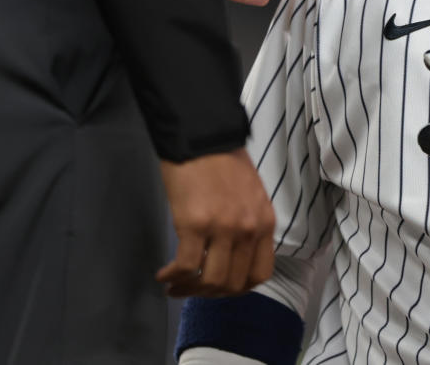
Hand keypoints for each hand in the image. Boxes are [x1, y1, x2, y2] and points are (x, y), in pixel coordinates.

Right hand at [157, 149, 275, 296]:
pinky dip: (173, 277)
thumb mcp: (250, 196)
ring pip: (210, 281)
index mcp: (265, 222)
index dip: (237, 288)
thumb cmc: (222, 160)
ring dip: (190, 289)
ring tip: (174, 285)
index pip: (259, 273)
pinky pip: (186, 267)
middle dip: (210, 293)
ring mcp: (223, 229)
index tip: (219, 287)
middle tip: (191, 289)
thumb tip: (233, 254)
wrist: (201, 134)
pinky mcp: (195, 224)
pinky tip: (164, 274)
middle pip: (233, 283)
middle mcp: (249, 229)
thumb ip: (248, 225)